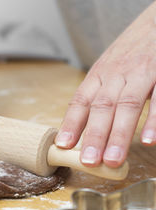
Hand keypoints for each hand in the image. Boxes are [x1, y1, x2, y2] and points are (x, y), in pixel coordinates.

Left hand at [55, 1, 155, 167]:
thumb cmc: (132, 49)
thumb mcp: (110, 66)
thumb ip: (99, 92)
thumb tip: (82, 124)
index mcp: (99, 73)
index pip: (80, 100)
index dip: (71, 123)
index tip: (63, 145)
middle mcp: (116, 73)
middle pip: (101, 107)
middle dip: (94, 136)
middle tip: (88, 161)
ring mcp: (141, 72)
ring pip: (126, 105)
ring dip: (118, 134)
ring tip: (112, 160)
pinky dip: (154, 119)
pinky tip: (148, 140)